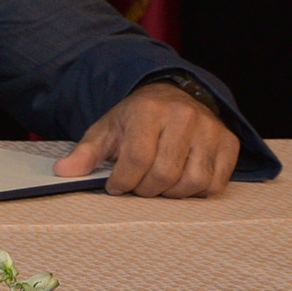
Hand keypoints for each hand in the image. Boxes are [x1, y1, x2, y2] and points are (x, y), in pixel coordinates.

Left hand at [58, 81, 238, 197]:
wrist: (172, 96)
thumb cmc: (135, 119)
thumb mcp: (107, 130)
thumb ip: (86, 153)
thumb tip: (63, 172)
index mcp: (148, 110)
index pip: (137, 159)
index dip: (123, 181)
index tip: (115, 187)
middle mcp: (183, 116)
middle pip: (165, 173)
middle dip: (146, 189)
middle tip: (137, 187)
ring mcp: (210, 129)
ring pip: (193, 181)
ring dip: (172, 194)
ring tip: (158, 185)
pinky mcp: (229, 142)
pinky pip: (215, 183)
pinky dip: (196, 191)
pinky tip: (180, 181)